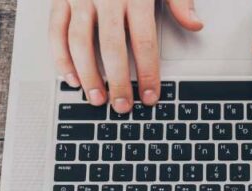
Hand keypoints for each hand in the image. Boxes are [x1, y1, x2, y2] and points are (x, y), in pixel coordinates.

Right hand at [50, 0, 203, 113]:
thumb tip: (195, 24)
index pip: (144, 41)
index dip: (148, 72)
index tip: (151, 95)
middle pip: (112, 47)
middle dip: (118, 81)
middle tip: (123, 106)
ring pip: (80, 42)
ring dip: (88, 74)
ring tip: (97, 98)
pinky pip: (56, 31)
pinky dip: (61, 57)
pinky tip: (71, 78)